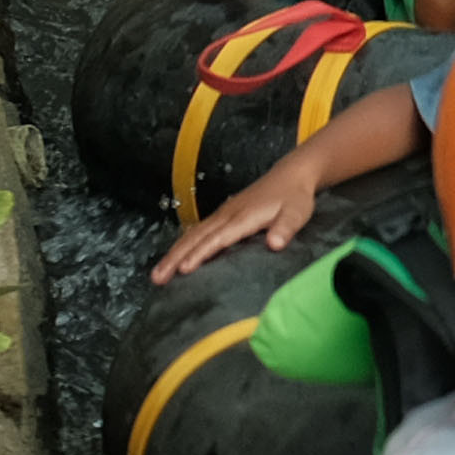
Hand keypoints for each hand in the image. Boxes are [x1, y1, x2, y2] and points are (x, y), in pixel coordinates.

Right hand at [151, 158, 320, 281]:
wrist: (290, 175)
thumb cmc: (294, 197)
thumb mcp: (297, 212)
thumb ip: (286, 228)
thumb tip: (275, 244)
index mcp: (243, 218)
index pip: (217, 239)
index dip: (200, 254)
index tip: (184, 270)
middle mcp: (226, 215)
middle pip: (195, 238)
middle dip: (175, 257)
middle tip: (157, 278)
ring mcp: (222, 214)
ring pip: (192, 235)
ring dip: (173, 253)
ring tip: (158, 274)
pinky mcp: (223, 215)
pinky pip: (197, 232)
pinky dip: (183, 245)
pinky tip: (176, 258)